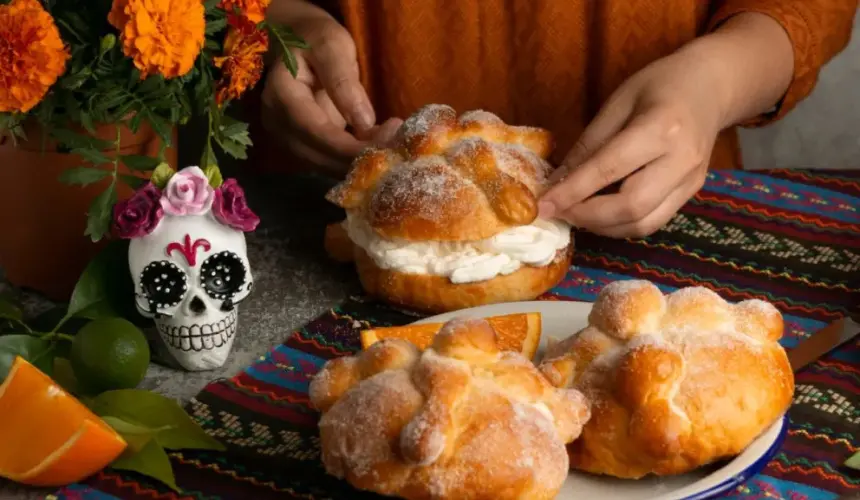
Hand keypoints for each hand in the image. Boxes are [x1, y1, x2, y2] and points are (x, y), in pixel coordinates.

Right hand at [261, 2, 401, 174]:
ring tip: (392, 145)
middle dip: (358, 158)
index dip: (349, 147)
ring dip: (358, 163)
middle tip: (397, 146)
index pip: (314, 132)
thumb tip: (364, 123)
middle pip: (318, 156)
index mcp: (282, 95)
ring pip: (324, 165)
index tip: (386, 143)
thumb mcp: (332, 47)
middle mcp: (278, 123)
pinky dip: (353, 160)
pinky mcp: (302, 145)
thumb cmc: (316, 39)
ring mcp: (288, 137)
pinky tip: (378, 149)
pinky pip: (327, 161)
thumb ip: (344, 82)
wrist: (298, 42)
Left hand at [539, 46, 726, 237]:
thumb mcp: (617, 103)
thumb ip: (588, 146)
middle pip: (631, 206)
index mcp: (661, 128)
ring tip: (575, 214)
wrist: (712, 86)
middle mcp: (681, 160)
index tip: (543, 205)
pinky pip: (653, 221)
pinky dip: (621, 224)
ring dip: (602, 227)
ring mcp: (691, 181)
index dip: (572, 192)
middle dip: (587, 216)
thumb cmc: (659, 85)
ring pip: (643, 223)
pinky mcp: (691, 193)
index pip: (609, 169)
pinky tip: (600, 214)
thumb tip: (556, 183)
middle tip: (558, 212)